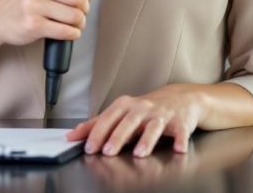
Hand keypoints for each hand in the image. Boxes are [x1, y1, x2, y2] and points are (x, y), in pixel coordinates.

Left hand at [66, 84, 207, 156]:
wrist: (180, 98)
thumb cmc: (146, 109)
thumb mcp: (120, 112)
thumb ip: (97, 124)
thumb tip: (72, 135)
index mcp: (126, 106)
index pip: (109, 118)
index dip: (98, 133)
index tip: (89, 147)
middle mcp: (143, 108)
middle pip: (129, 121)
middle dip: (118, 136)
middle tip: (108, 151)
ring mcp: (162, 115)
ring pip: (154, 127)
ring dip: (146, 140)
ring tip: (139, 153)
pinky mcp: (180, 122)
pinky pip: (181, 131)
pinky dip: (180, 140)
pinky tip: (179, 149)